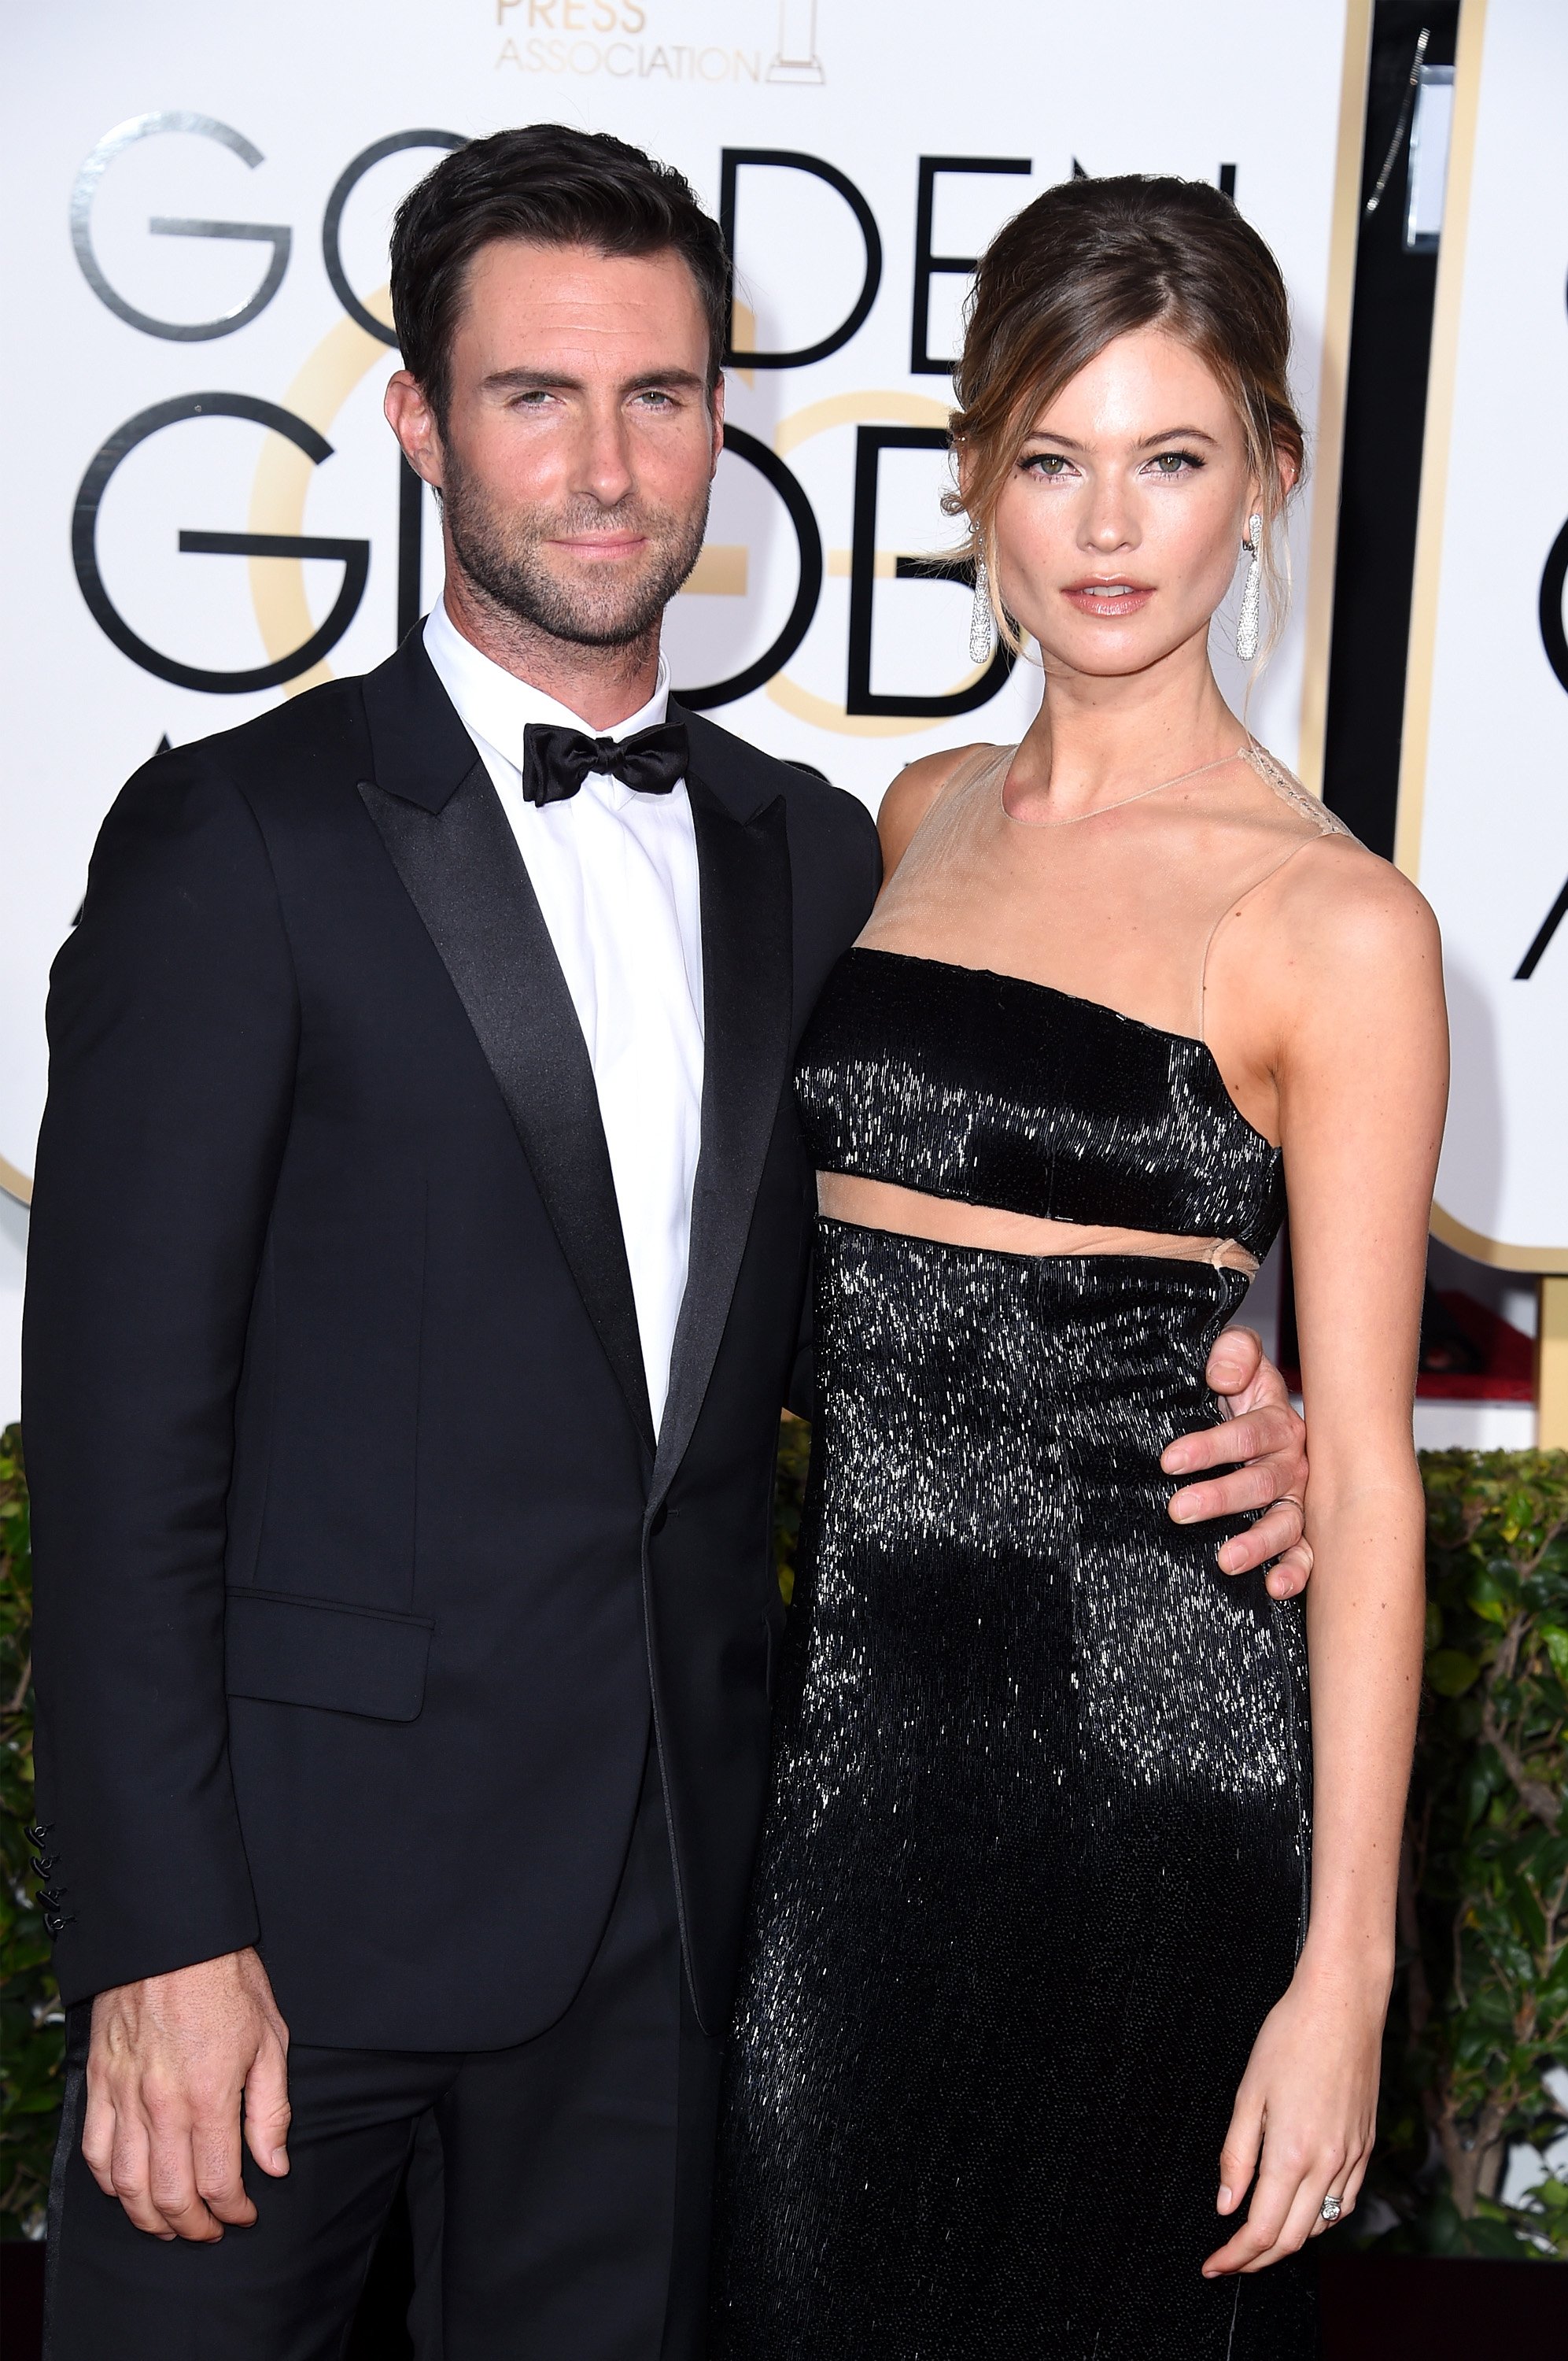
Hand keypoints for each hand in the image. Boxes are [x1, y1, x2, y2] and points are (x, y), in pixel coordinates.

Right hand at [83, 1947, 289, 2240]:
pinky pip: (94, 2152)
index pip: (218, 2182)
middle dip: (193, 2227)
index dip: (233, 2211)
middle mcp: (161, 2105)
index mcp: (209, 2096)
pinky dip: (110, 2183)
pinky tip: (128, 2189)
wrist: (173, 1936)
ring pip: (126, 2185)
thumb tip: (274, 2165)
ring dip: (148, 2217)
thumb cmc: (228, 1981)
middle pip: (169, 2196)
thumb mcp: (270, 2039)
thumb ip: (271, 2109)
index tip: (245, 2215)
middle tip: (209, 2230)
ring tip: (170, 2223)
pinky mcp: (99, 2083)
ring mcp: (124, 2096)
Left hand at [1162, 1325, 1311, 1598]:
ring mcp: (1297, 1500)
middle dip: (1220, 1498)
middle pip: (1261, 1482)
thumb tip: (1222, 1376)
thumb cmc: (1240, 1387)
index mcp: (1277, 1423)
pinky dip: (1295, 1573)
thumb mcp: (1237, 1357)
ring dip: (1257, 1544)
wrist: (1253, 1409)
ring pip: (1285, 1524)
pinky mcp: (1297, 1530)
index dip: (1209, 1448)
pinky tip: (1276, 1588)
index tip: (1169, 1461)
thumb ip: (1233, 1353)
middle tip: (1178, 1510)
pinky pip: (1304, 1554)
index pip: (1247, 1435)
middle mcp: (1293, 1464)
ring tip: (1226, 1561)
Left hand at [1204, 1950, 1385, 2275]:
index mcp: (1293, 2153)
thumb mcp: (1249, 2092)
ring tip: (1258, 2238)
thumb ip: (1237, 2155)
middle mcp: (1328, 2163)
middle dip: (1258, 2258)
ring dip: (1290, 2240)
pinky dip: (1322, 2218)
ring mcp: (1353, 2157)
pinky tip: (1302, 2210)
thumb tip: (1226, 2205)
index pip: (1263, 2229)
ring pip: (1322, 2224)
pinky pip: (1346, 2201)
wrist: (1343, 2005)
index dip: (1236, 2255)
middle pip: (1293, 2238)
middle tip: (1229, 2259)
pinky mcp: (1367, 2146)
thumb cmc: (1290, 2037)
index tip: (1214, 2265)